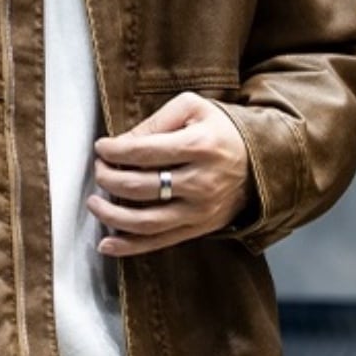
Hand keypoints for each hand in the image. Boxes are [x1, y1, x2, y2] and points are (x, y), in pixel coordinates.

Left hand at [87, 92, 250, 256]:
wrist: (262, 161)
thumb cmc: (219, 130)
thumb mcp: (192, 108)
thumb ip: (156, 121)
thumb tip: (121, 143)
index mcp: (199, 146)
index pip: (143, 152)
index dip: (114, 151)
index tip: (101, 148)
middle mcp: (201, 181)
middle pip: (140, 187)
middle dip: (109, 179)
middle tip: (99, 169)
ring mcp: (201, 210)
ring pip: (146, 221)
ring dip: (111, 215)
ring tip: (94, 203)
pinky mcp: (199, 228)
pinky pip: (159, 242)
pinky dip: (129, 247)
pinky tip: (106, 244)